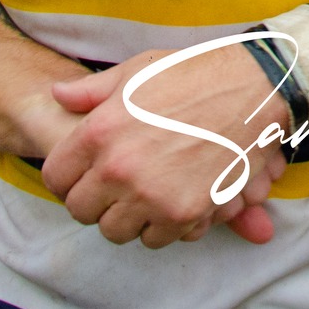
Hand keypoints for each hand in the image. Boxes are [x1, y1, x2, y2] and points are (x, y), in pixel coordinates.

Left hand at [44, 43, 290, 248]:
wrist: (253, 88)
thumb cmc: (194, 74)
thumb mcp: (137, 70)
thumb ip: (92, 90)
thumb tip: (58, 96)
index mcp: (99, 131)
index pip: (56, 178)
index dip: (69, 177)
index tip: (85, 174)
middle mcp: (118, 168)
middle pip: (81, 211)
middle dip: (96, 200)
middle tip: (118, 186)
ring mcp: (150, 194)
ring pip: (116, 231)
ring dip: (128, 216)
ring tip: (145, 194)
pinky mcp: (183, 212)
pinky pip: (155, 238)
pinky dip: (161, 225)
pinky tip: (172, 199)